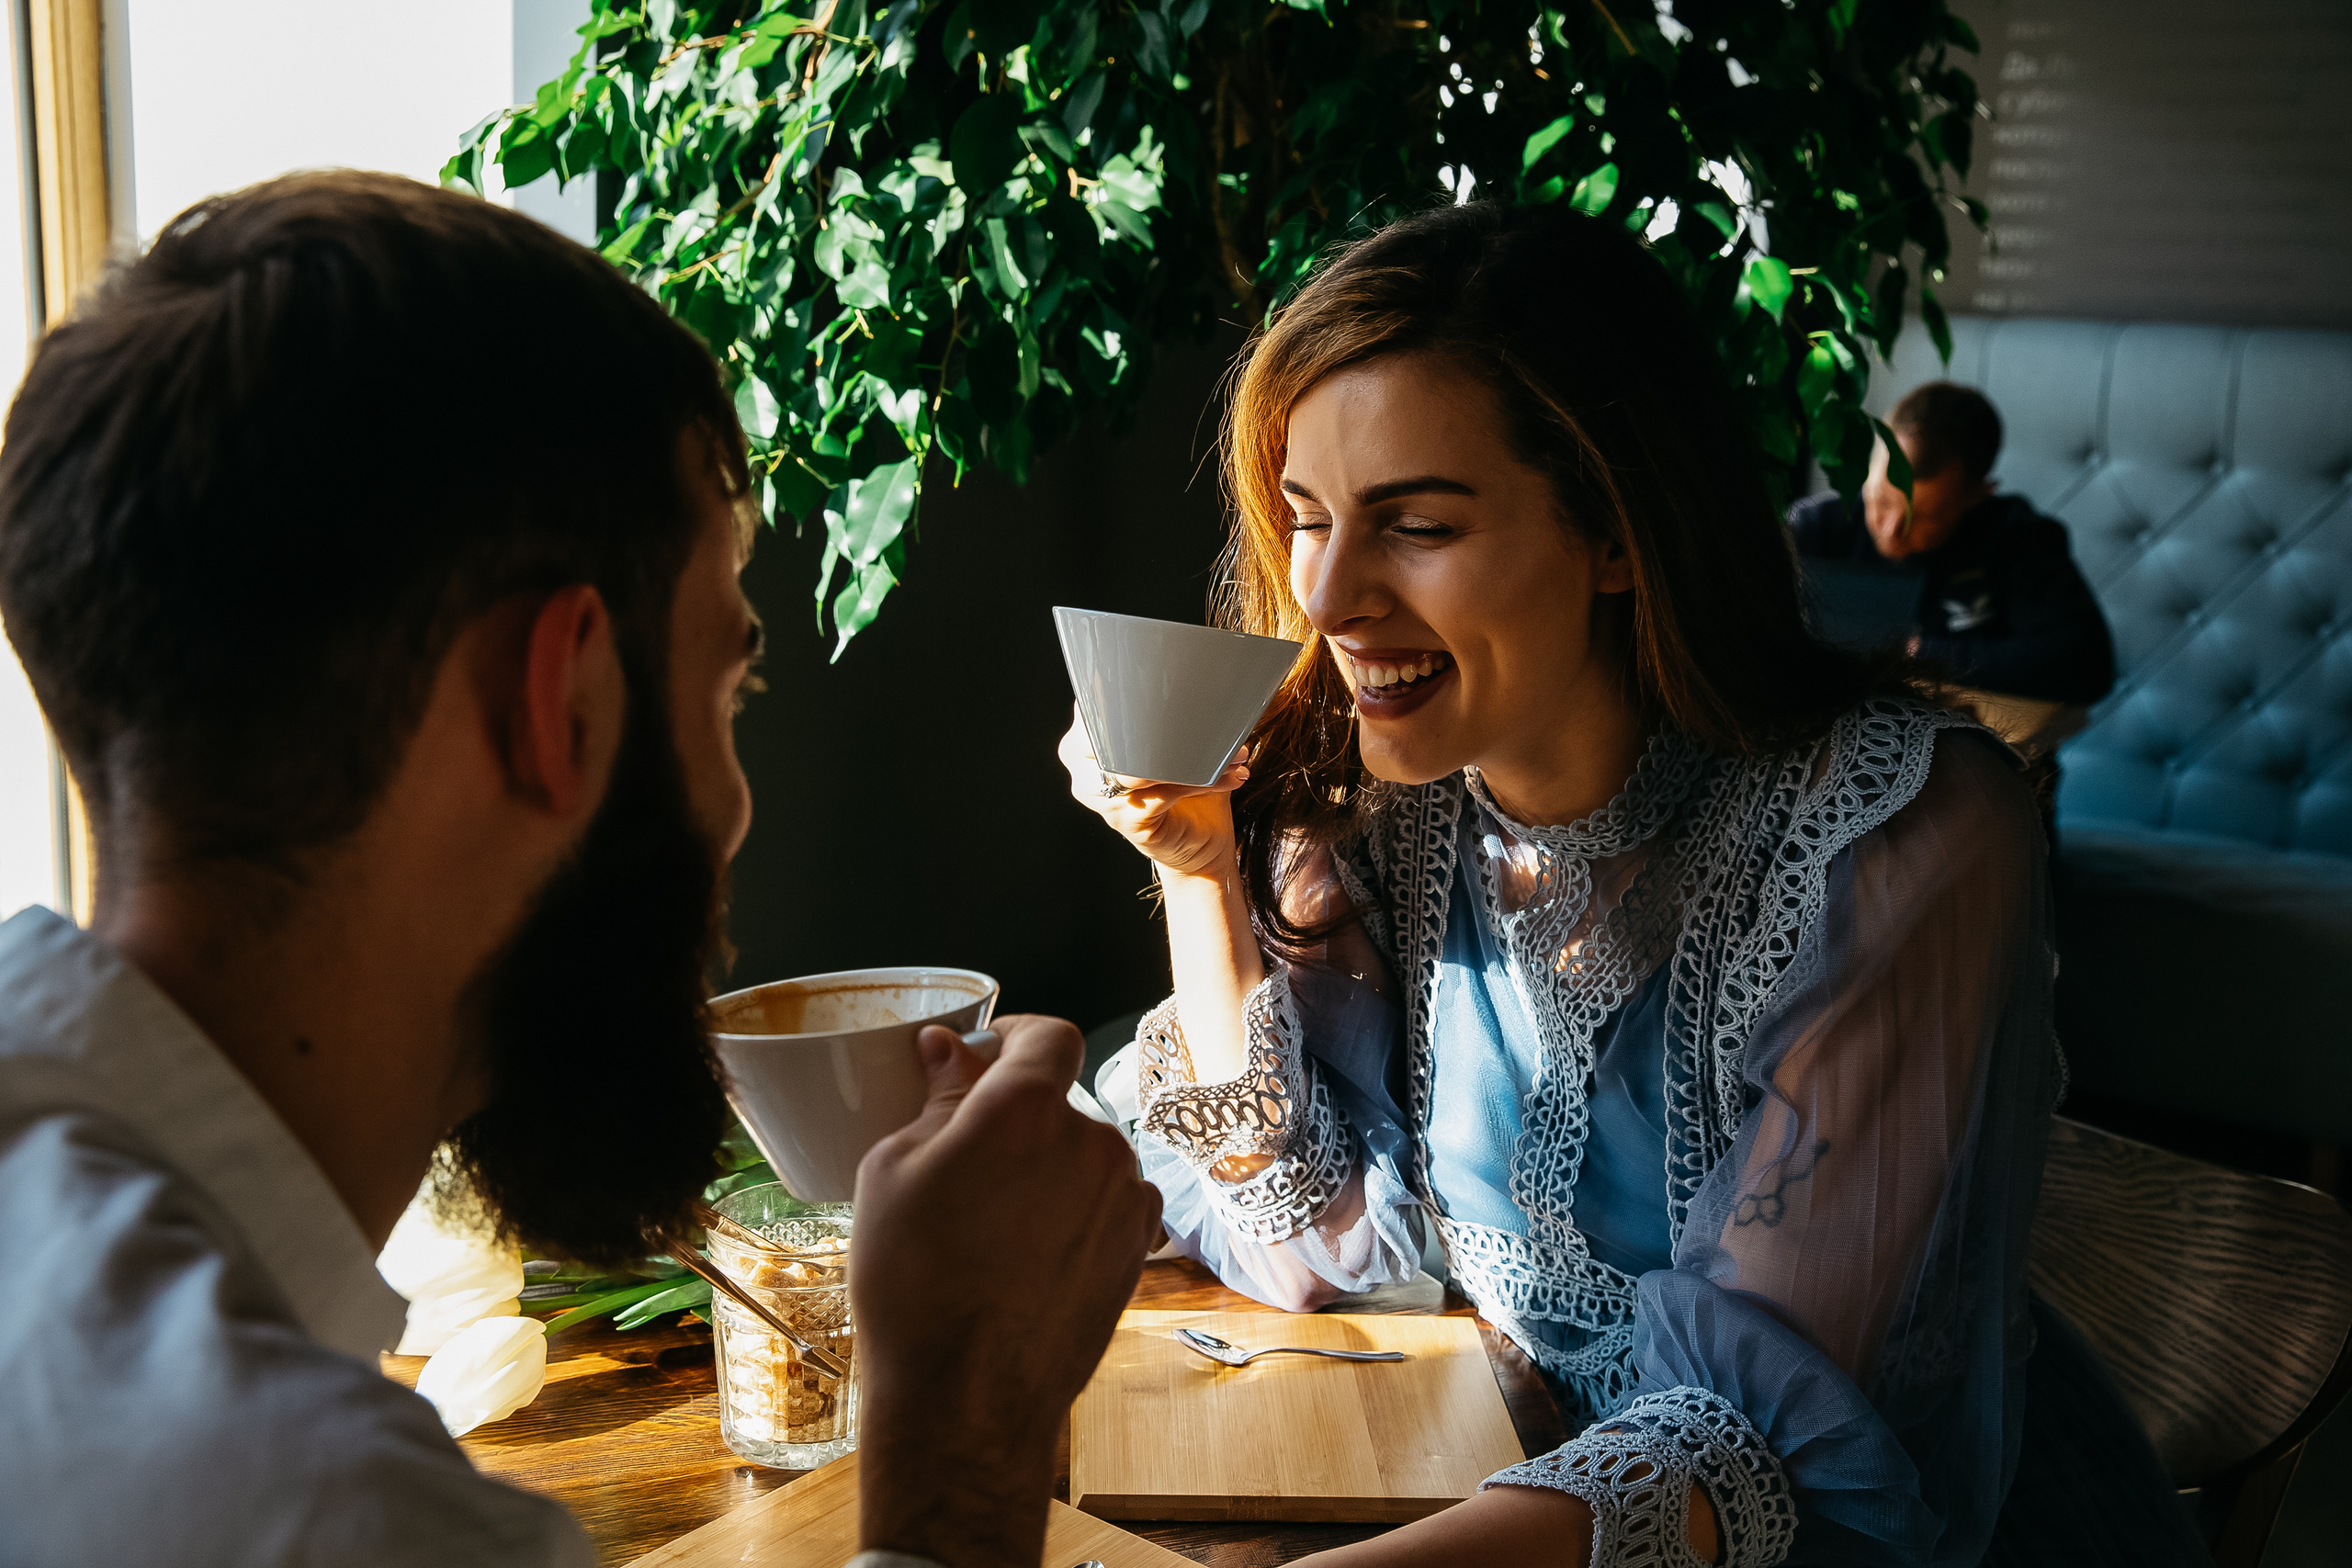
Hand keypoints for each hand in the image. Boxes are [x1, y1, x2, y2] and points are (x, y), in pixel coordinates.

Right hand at [853, 1013, 1161, 1567]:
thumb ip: (938, 1099)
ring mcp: (1124, 1197)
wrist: (966, 1398)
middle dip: (1018, 1117)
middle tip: (967, 1159)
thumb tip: (949, 1049)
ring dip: (1050, 1166)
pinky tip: (1031, 1249)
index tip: (987, 1053)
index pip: (1045, 1037)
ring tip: (994, 1223)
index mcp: (1027, 1111)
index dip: (1015, 1037)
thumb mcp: (894, 1172)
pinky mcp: (1138, 1247)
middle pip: (1060, 1102)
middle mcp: (1091, 1142)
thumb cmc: (914, 1286)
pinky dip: (1078, 1208)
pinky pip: (1110, 1200)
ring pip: (1085, 1153)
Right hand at [1057, 703, 1249, 880]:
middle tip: (1220, 728)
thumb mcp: (1174, 742)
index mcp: (1085, 739)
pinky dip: (1202, 782)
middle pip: (1120, 733)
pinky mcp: (1125, 820)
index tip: (1187, 692)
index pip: (1102, 702)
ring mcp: (1100, 797)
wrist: (1198, 843)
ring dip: (1197, 759)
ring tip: (1234, 755)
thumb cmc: (1185, 786)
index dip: (1143, 696)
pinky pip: (1163, 792)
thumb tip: (1207, 677)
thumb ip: (1170, 711)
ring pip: (1144, 764)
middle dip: (1175, 729)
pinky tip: (1231, 778)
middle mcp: (1083, 768)